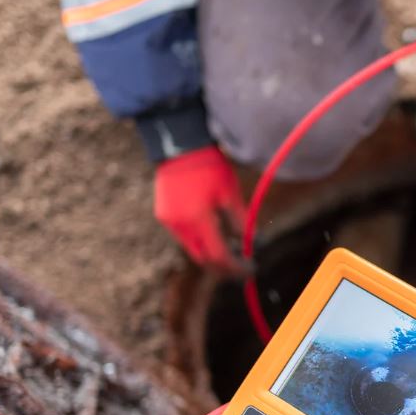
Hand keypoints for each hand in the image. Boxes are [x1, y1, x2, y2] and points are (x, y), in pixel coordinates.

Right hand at [153, 146, 247, 274]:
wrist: (180, 145)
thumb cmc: (210, 166)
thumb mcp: (230, 194)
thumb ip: (240, 222)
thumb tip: (251, 242)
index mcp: (198, 220)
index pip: (219, 256)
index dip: (236, 267)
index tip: (251, 269)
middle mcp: (180, 225)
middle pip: (203, 259)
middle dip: (224, 267)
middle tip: (243, 265)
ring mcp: (169, 221)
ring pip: (193, 249)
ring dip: (212, 254)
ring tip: (232, 248)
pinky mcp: (164, 215)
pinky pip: (184, 236)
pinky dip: (201, 241)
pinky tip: (214, 233)